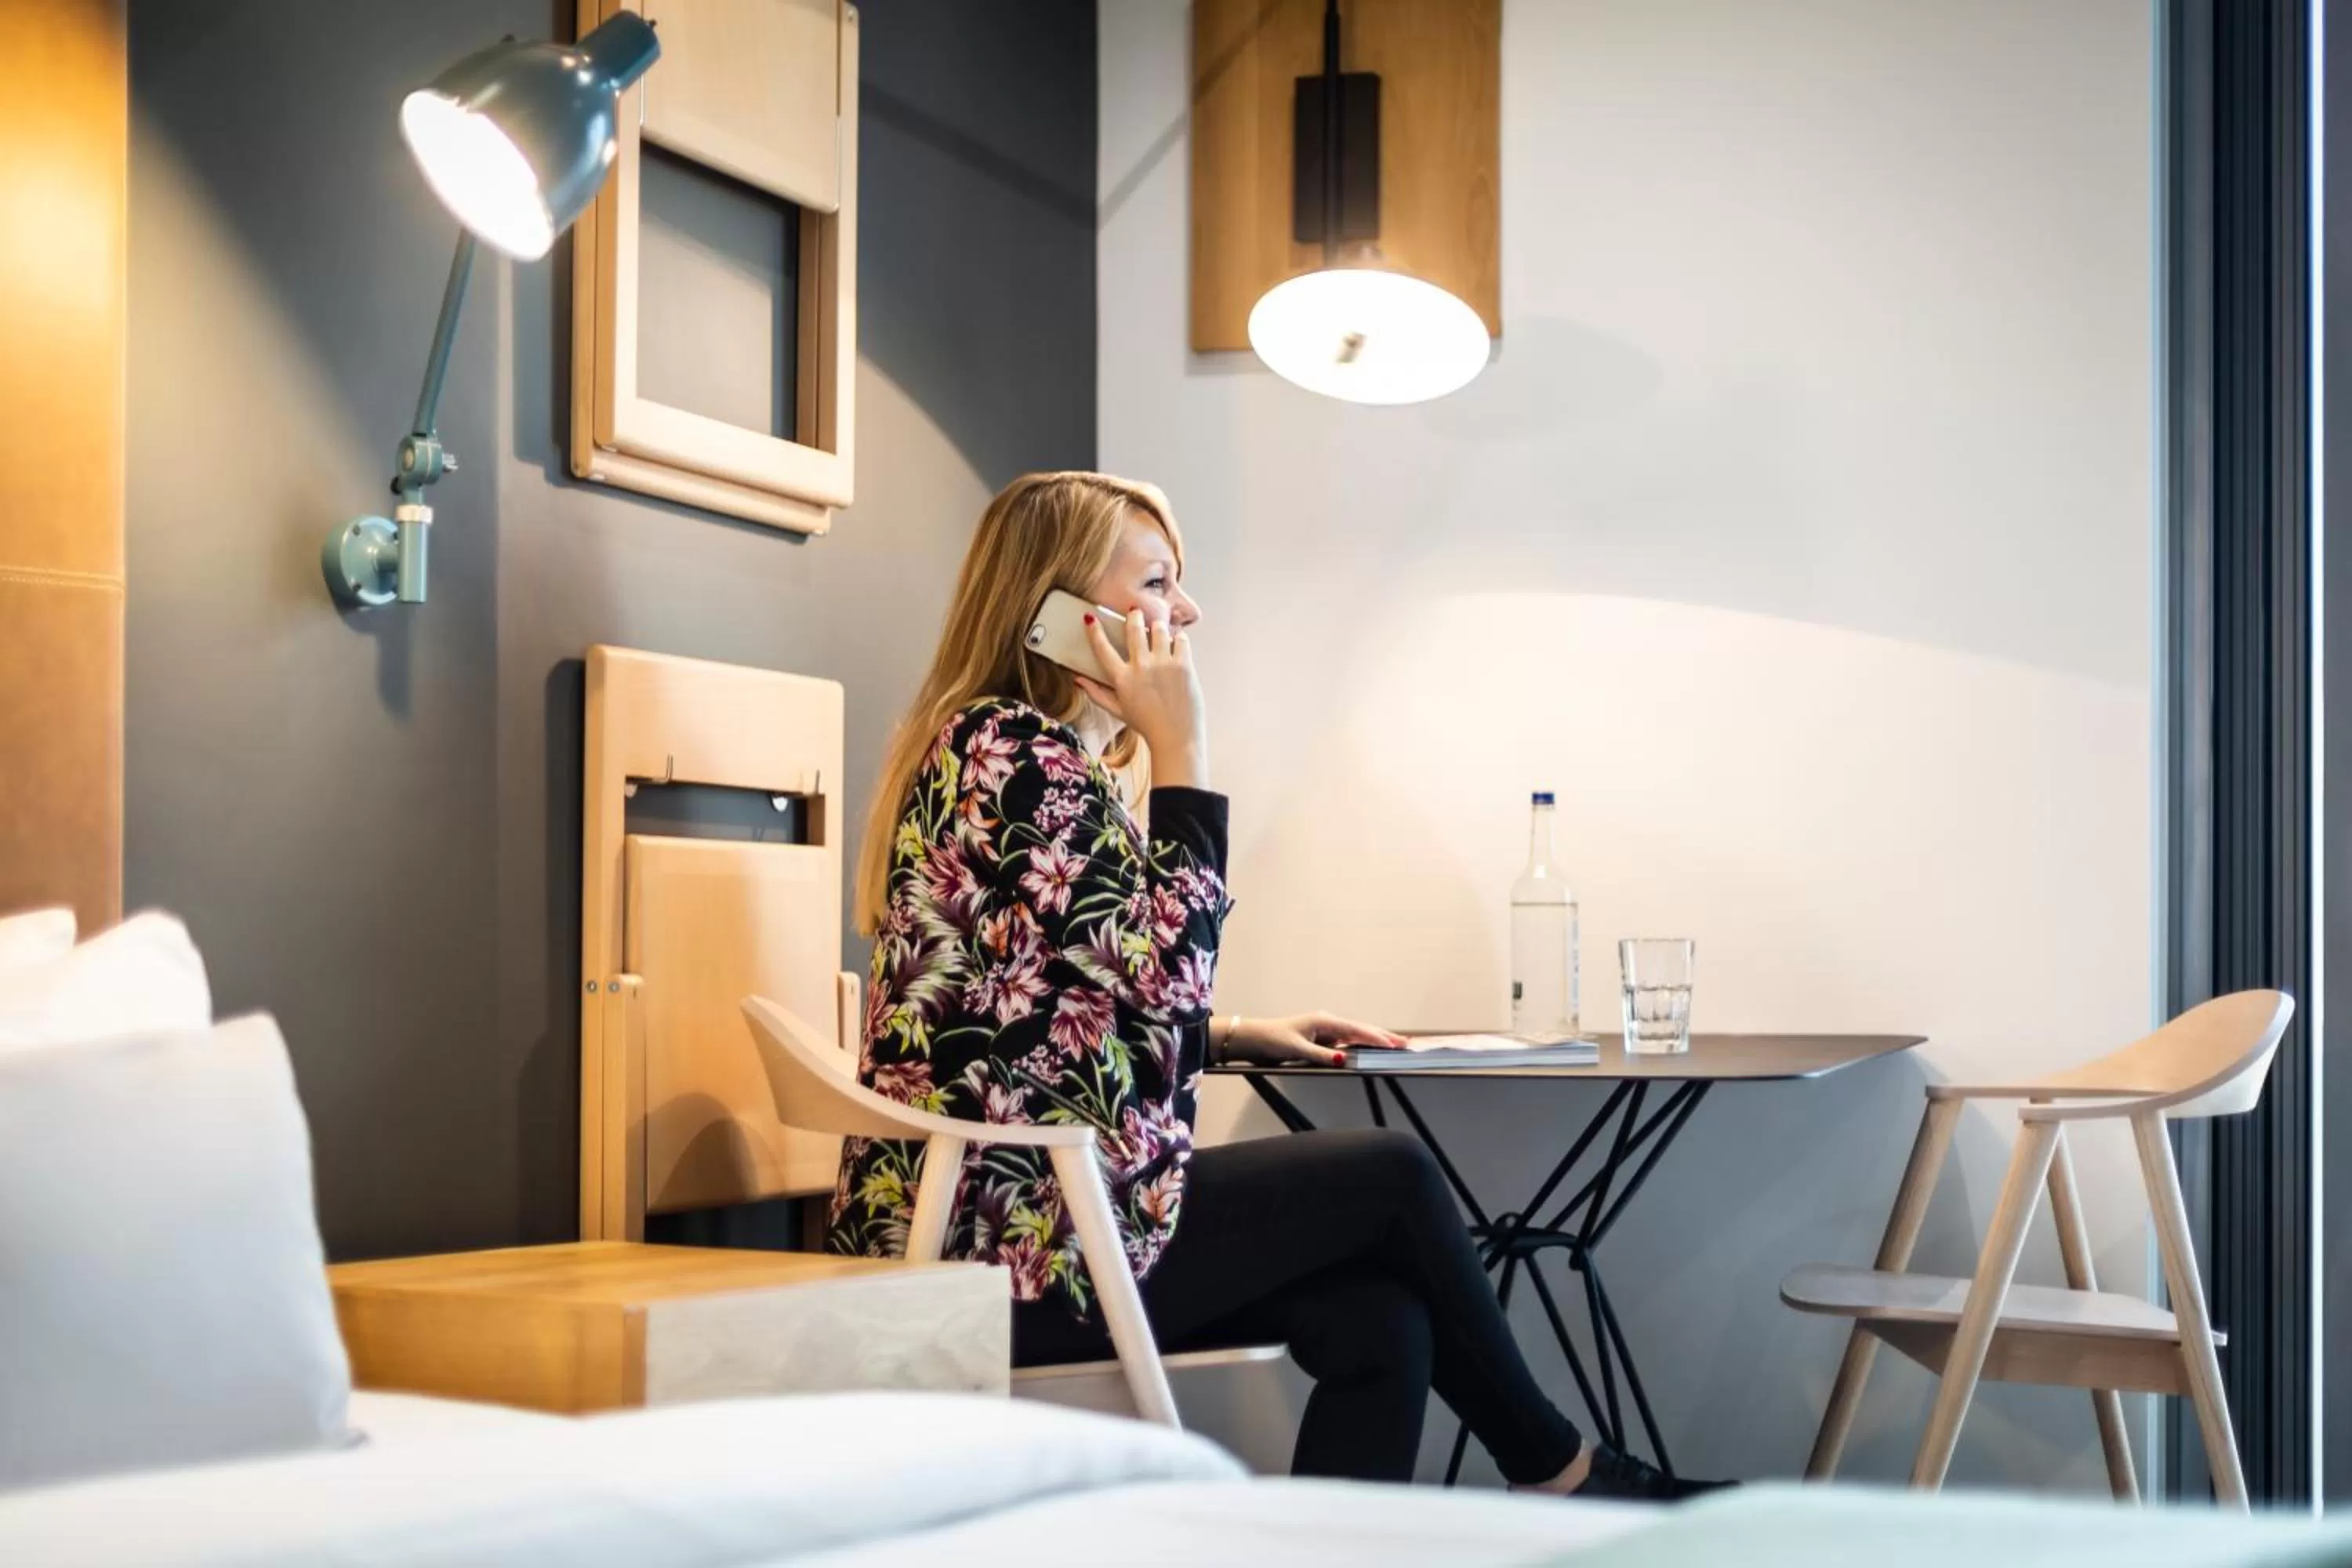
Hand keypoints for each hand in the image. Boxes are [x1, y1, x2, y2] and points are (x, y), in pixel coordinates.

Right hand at [1077, 609, 1208, 786]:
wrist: (1176, 738)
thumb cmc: (1146, 725)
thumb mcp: (1118, 710)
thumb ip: (1096, 694)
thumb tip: (1078, 680)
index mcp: (1122, 678)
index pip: (1102, 648)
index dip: (1094, 631)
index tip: (1090, 617)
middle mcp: (1141, 667)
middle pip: (1133, 629)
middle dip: (1133, 615)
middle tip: (1135, 611)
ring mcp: (1163, 664)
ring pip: (1158, 629)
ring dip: (1157, 627)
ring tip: (1158, 630)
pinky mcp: (1183, 665)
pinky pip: (1180, 639)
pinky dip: (1178, 638)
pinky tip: (1176, 643)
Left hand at [1220, 1012, 1408, 1068]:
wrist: (1255, 1037)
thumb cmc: (1273, 1040)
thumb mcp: (1297, 1050)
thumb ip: (1322, 1056)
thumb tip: (1344, 1060)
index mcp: (1324, 1021)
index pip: (1356, 1030)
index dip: (1376, 1037)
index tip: (1393, 1044)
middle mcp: (1327, 1022)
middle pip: (1360, 1028)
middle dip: (1383, 1036)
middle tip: (1404, 1043)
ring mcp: (1325, 1029)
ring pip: (1355, 1034)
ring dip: (1374, 1039)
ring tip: (1394, 1044)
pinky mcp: (1322, 1037)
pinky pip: (1346, 1040)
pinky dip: (1361, 1043)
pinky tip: (1370, 1047)